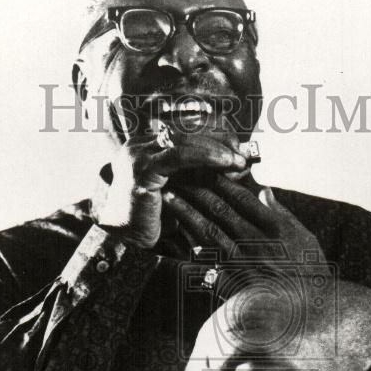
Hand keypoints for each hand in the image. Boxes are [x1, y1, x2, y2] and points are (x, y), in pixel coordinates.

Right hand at [97, 131, 247, 246]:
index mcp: (146, 146)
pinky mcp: (142, 169)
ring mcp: (139, 155)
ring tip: (239, 160)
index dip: (213, 135)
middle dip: (218, 140)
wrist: (126, 240)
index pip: (185, 130)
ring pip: (185, 140)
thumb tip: (236, 165)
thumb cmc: (155, 221)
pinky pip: (179, 156)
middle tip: (244, 153)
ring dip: (216, 148)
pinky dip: (206, 156)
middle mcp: (140, 145)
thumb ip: (198, 174)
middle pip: (186, 131)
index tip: (237, 147)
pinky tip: (225, 162)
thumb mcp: (179, 190)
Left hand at [161, 175, 325, 296]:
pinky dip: (189, 246)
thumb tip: (264, 191)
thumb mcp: (307, 238)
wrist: (308, 311)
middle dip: (197, 190)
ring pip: (209, 231)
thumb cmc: (311, 273)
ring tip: (170, 197)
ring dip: (187, 212)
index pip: (243, 198)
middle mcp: (256, 242)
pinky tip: (175, 234)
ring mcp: (243, 262)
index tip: (205, 168)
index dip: (221, 181)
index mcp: (275, 228)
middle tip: (178, 174)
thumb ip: (283, 214)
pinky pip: (206, 261)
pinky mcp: (233, 282)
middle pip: (221, 210)